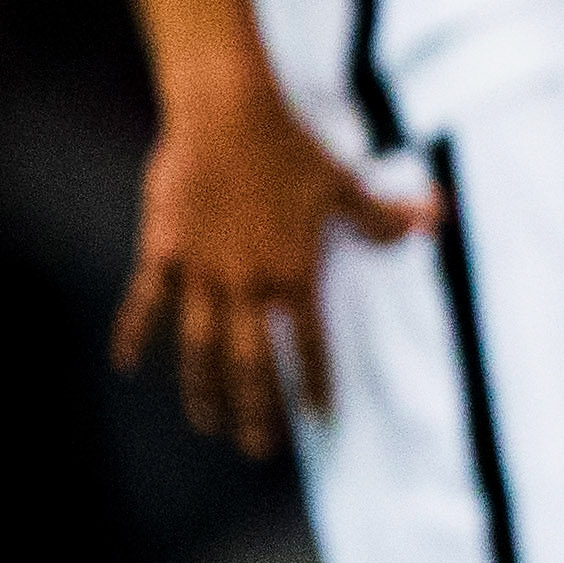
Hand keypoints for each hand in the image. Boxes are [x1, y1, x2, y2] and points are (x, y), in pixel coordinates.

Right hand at [112, 74, 431, 456]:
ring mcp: (201, 270)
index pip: (310, 344)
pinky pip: (147, 302)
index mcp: (294, 271)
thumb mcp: (343, 182)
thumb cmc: (291, 146)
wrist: (227, 113)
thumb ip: (381, 215)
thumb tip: (435, 220)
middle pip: (250, 363)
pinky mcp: (164, 250)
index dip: (316, 384)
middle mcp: (247, 282)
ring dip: (202, 389)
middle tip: (259, 449)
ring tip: (207, 423)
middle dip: (257, 409)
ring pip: (198, 346)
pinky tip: (128, 364)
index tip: (320, 419)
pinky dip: (135, 333)